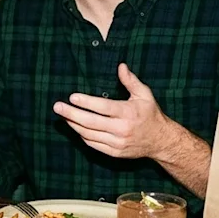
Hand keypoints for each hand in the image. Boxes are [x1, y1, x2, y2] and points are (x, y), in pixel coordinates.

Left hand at [53, 63, 170, 159]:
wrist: (161, 141)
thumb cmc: (151, 114)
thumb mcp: (144, 95)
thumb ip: (131, 81)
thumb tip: (120, 66)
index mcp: (129, 113)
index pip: (103, 107)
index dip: (86, 102)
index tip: (72, 97)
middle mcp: (122, 129)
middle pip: (91, 122)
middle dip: (71, 114)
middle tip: (57, 107)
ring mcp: (117, 143)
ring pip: (89, 134)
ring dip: (74, 125)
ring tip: (63, 116)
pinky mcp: (115, 152)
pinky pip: (93, 144)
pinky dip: (82, 136)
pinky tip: (75, 127)